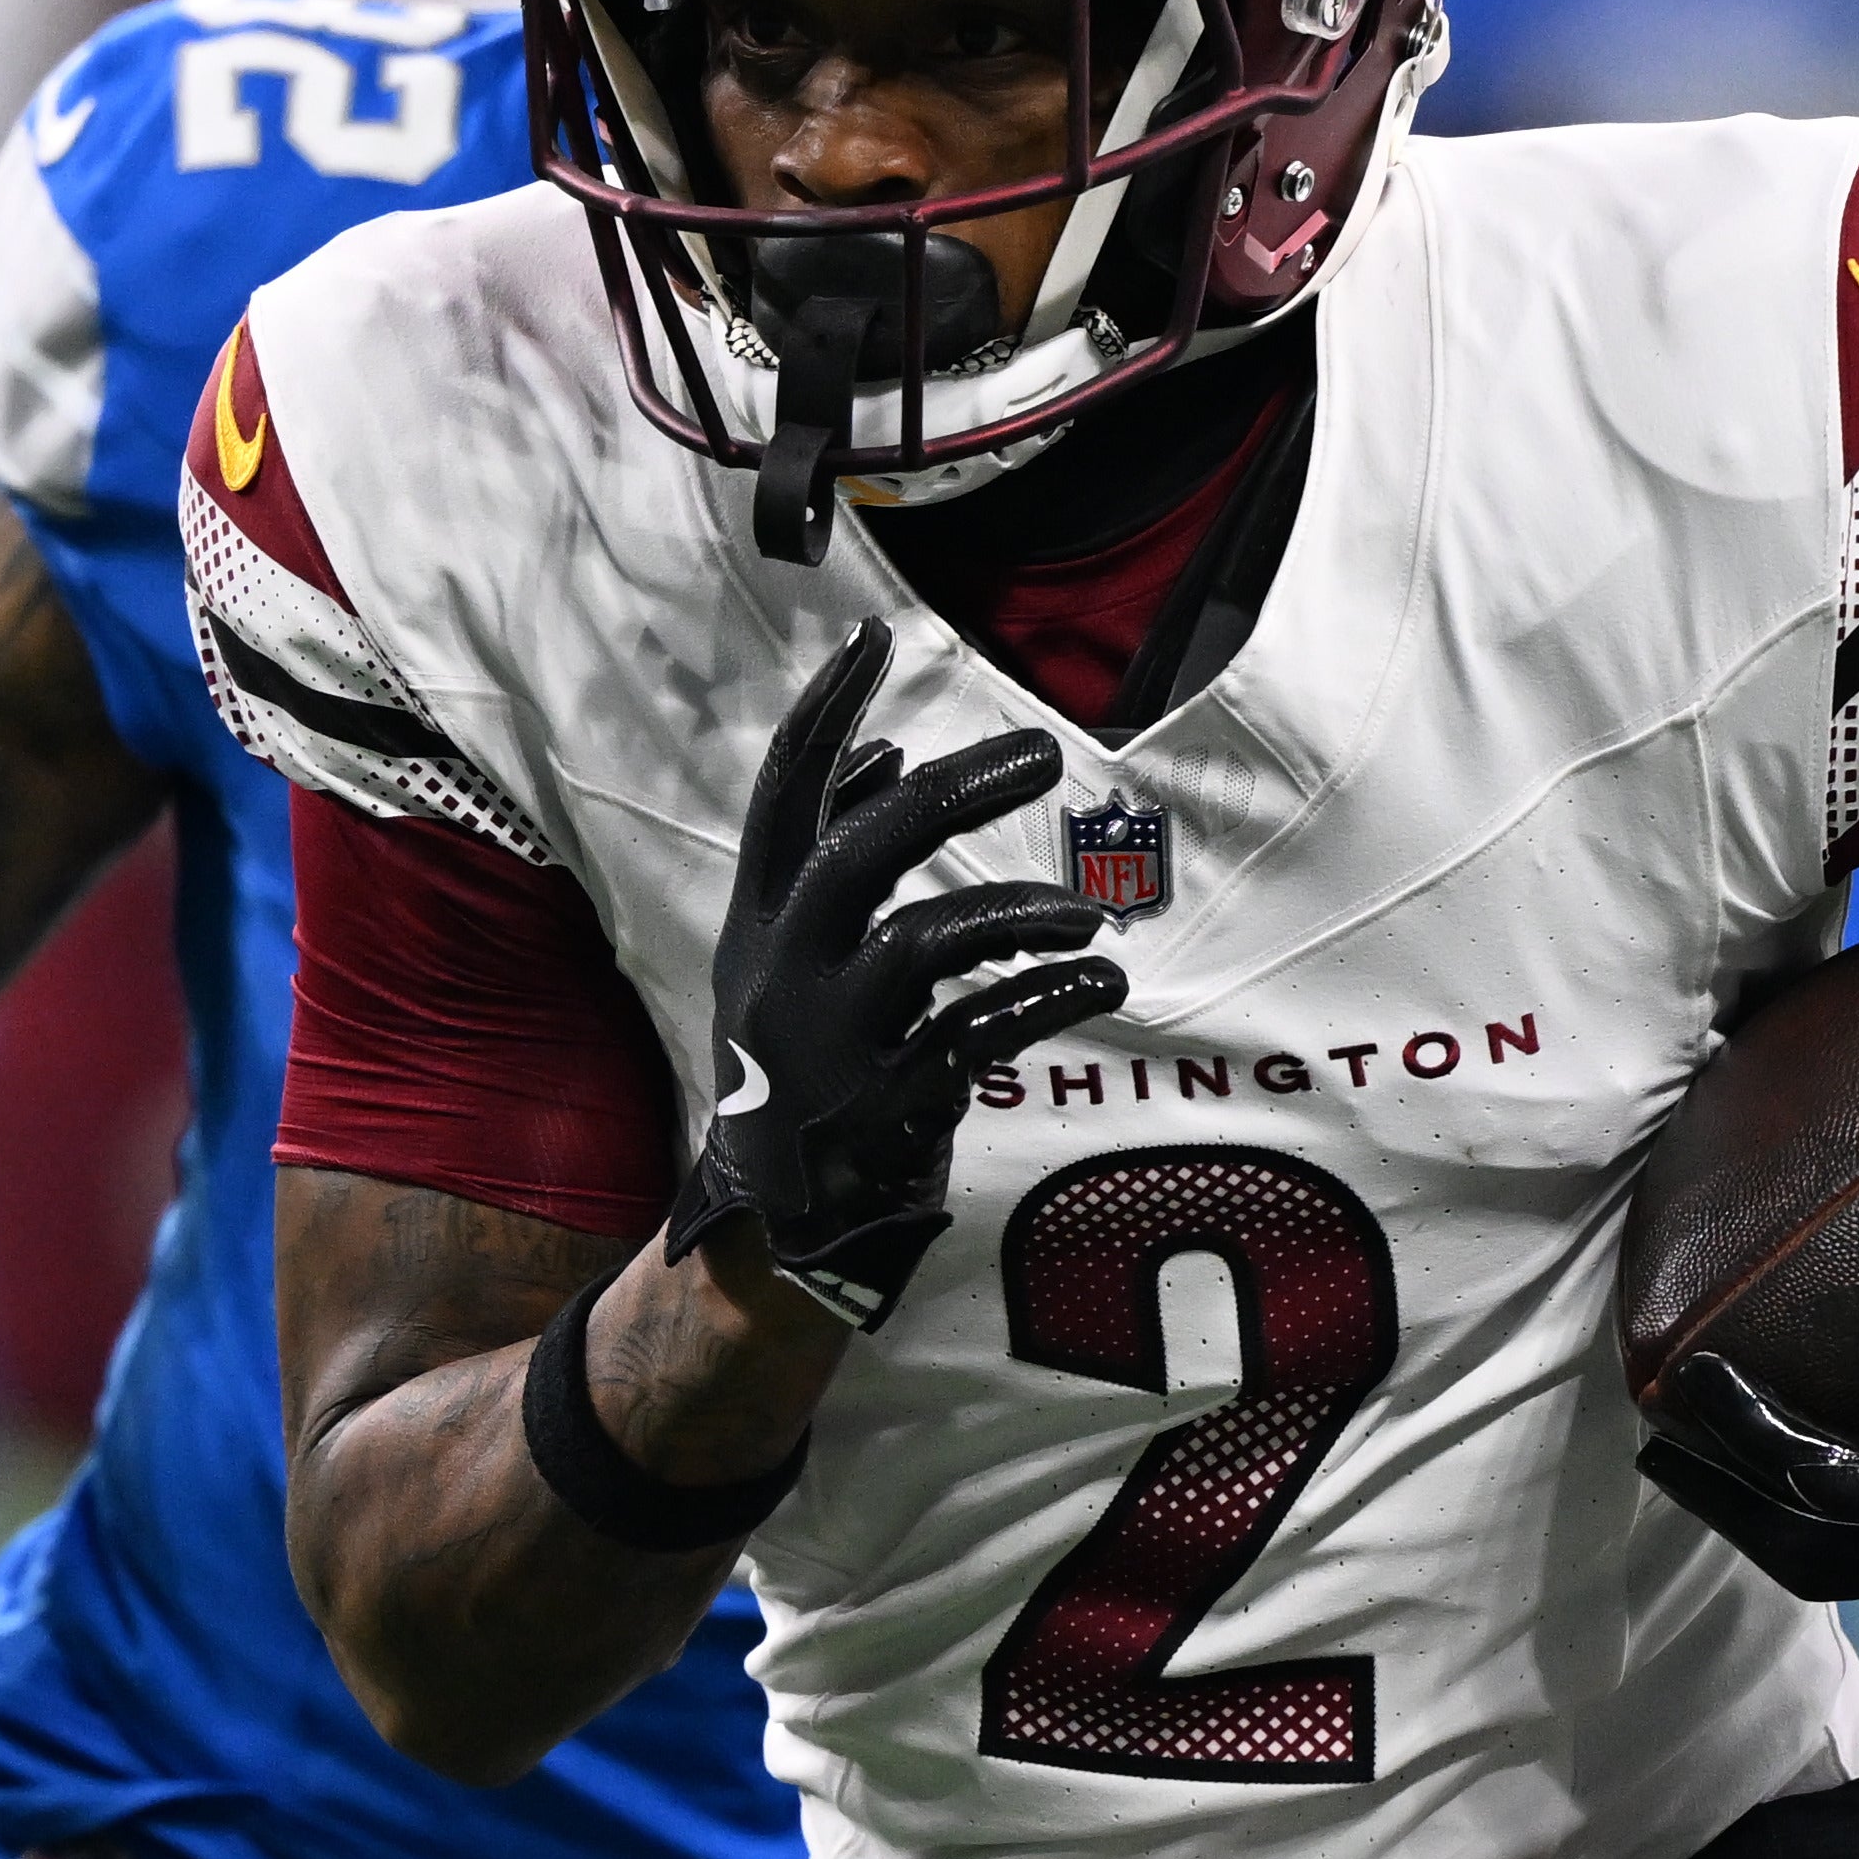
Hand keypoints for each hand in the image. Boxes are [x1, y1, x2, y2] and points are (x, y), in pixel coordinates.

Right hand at [664, 619, 1123, 1326]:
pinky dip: (1045, 999)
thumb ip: (830, 853)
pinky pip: (978, 1030)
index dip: (825, 711)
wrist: (784, 1222)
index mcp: (760, 918)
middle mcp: (783, 967)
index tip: (872, 637)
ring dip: (1024, 915)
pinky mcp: (887, 1100)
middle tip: (1045, 754)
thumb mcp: (787, 956)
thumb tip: (889, 746)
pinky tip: (1097, 982)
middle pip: (862, 851)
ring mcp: (831, 1038)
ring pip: (926, 940)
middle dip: (956, 792)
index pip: (780, 791)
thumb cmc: (801, 1064)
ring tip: (1092, 920)